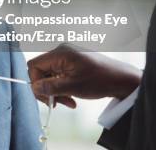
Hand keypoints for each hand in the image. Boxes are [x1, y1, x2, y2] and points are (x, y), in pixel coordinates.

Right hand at [27, 44, 141, 107]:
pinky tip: (71, 96)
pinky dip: (62, 87)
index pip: (34, 65)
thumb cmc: (101, 80)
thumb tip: (34, 88)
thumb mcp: (73, 87)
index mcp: (60, 53)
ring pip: (50, 75)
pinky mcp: (72, 62)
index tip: (46, 97)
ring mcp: (67, 56)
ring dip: (56, 90)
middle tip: (57, 103)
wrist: (122, 79)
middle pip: (41, 71)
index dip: (36, 82)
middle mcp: (61, 51)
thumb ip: (51, 87)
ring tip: (69, 102)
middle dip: (47, 89)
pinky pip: (58, 74)